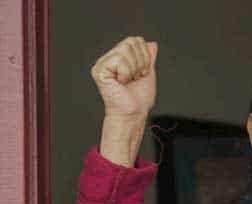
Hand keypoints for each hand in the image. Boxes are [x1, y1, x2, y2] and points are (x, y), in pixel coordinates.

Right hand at [90, 36, 157, 165]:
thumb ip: (148, 57)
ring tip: (129, 80)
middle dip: (141, 62)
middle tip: (135, 78)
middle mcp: (109, 58)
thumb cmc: (139, 99)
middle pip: (131, 42)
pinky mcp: (99, 70)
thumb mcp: (148, 73)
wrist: (133, 113)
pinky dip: (126, 73)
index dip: (145, 56)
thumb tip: (151, 44)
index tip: (142, 73)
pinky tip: (121, 82)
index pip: (136, 41)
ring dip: (134, 68)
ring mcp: (103, 63)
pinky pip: (120, 60)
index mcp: (119, 58)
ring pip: (126, 50)